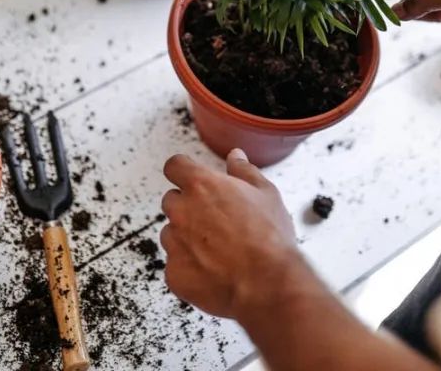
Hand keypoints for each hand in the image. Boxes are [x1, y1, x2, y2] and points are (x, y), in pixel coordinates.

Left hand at [159, 149, 298, 319]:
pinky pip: (175, 265)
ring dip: (186, 237)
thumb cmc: (269, 238)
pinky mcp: (174, 273)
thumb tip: (235, 157)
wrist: (267, 284)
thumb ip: (244, 171)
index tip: (189, 177)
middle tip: (215, 220)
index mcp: (201, 186)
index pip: (175, 166)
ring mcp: (175, 244)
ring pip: (171, 233)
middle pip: (172, 200)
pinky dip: (190, 267)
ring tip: (218, 249)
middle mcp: (182, 211)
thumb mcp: (266, 194)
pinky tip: (214, 270)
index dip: (183, 170)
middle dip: (188, 207)